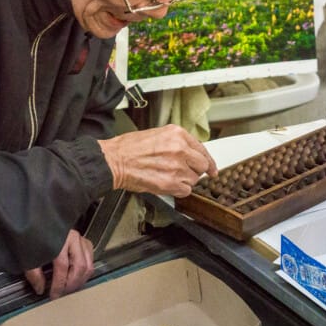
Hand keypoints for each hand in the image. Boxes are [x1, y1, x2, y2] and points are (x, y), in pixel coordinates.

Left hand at [24, 229, 93, 298]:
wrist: (38, 221)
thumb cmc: (34, 234)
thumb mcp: (29, 253)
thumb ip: (34, 272)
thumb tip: (40, 288)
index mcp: (59, 240)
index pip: (63, 267)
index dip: (59, 284)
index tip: (53, 295)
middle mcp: (73, 238)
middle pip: (80, 267)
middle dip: (72, 284)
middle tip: (63, 292)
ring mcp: (80, 239)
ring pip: (88, 264)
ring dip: (80, 280)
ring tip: (69, 287)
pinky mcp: (84, 241)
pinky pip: (90, 259)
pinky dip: (86, 271)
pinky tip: (76, 277)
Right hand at [97, 125, 217, 197]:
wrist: (113, 160)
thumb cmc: (128, 148)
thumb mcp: (157, 135)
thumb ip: (176, 143)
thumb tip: (190, 155)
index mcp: (177, 134)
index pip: (202, 149)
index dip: (209, 162)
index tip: (212, 169)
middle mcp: (180, 148)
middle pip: (202, 165)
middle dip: (194, 171)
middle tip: (183, 174)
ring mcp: (177, 166)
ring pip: (193, 179)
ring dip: (182, 181)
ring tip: (165, 176)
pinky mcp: (171, 182)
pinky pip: (185, 191)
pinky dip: (177, 191)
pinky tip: (165, 184)